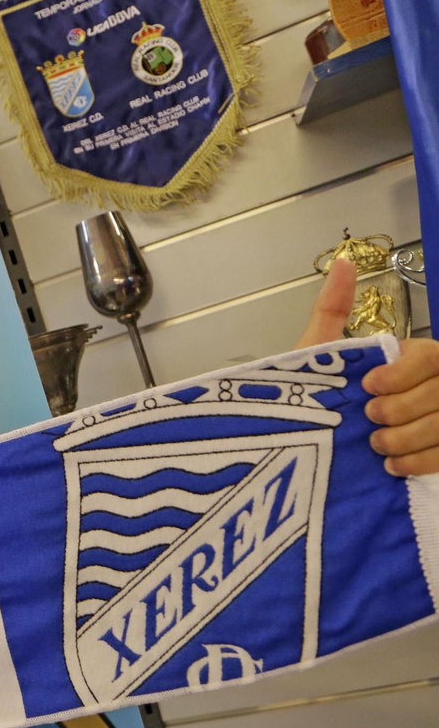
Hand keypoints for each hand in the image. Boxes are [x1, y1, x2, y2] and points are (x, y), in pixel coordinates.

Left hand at [297, 256, 438, 475]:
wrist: (301, 444)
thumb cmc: (314, 394)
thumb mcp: (317, 352)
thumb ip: (332, 309)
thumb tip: (343, 262)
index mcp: (411, 358)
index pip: (431, 357)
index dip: (402, 374)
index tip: (367, 387)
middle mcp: (435, 384)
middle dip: (402, 410)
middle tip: (369, 420)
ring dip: (409, 439)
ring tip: (377, 445)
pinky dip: (419, 461)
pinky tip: (391, 465)